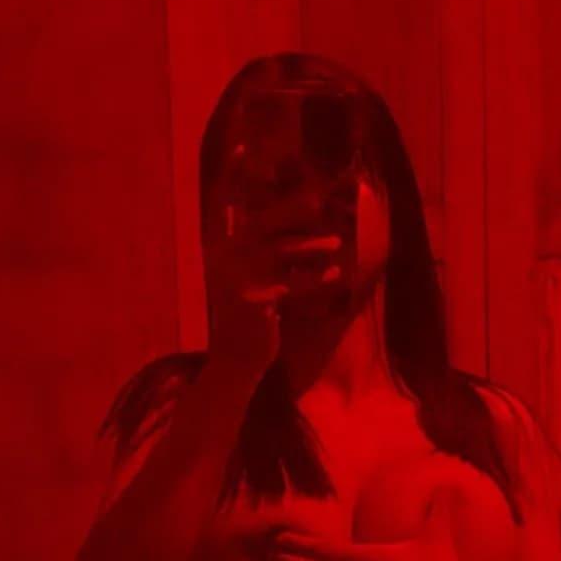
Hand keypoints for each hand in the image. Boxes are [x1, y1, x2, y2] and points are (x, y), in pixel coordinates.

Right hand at [204, 214, 342, 372]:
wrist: (234, 359)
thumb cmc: (250, 319)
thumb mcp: (254, 282)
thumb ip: (268, 259)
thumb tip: (301, 235)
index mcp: (224, 253)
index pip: (256, 223)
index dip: (284, 211)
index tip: (311, 201)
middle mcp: (225, 261)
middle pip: (264, 229)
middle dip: (294, 215)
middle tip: (321, 208)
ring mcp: (236, 280)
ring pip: (280, 253)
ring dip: (311, 246)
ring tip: (336, 244)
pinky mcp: (253, 302)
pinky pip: (291, 286)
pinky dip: (315, 279)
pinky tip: (334, 274)